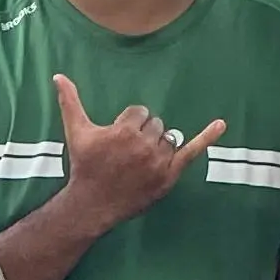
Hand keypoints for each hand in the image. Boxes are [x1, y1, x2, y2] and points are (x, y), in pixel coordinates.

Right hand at [55, 74, 219, 228]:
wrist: (92, 204)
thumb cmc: (84, 166)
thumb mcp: (76, 132)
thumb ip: (70, 101)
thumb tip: (58, 76)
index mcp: (125, 130)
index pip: (140, 113)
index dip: (128, 125)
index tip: (117, 142)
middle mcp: (144, 145)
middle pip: (156, 125)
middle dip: (143, 135)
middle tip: (127, 155)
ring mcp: (159, 161)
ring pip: (169, 139)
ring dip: (158, 145)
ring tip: (139, 162)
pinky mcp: (169, 176)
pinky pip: (192, 151)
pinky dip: (207, 137)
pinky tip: (221, 124)